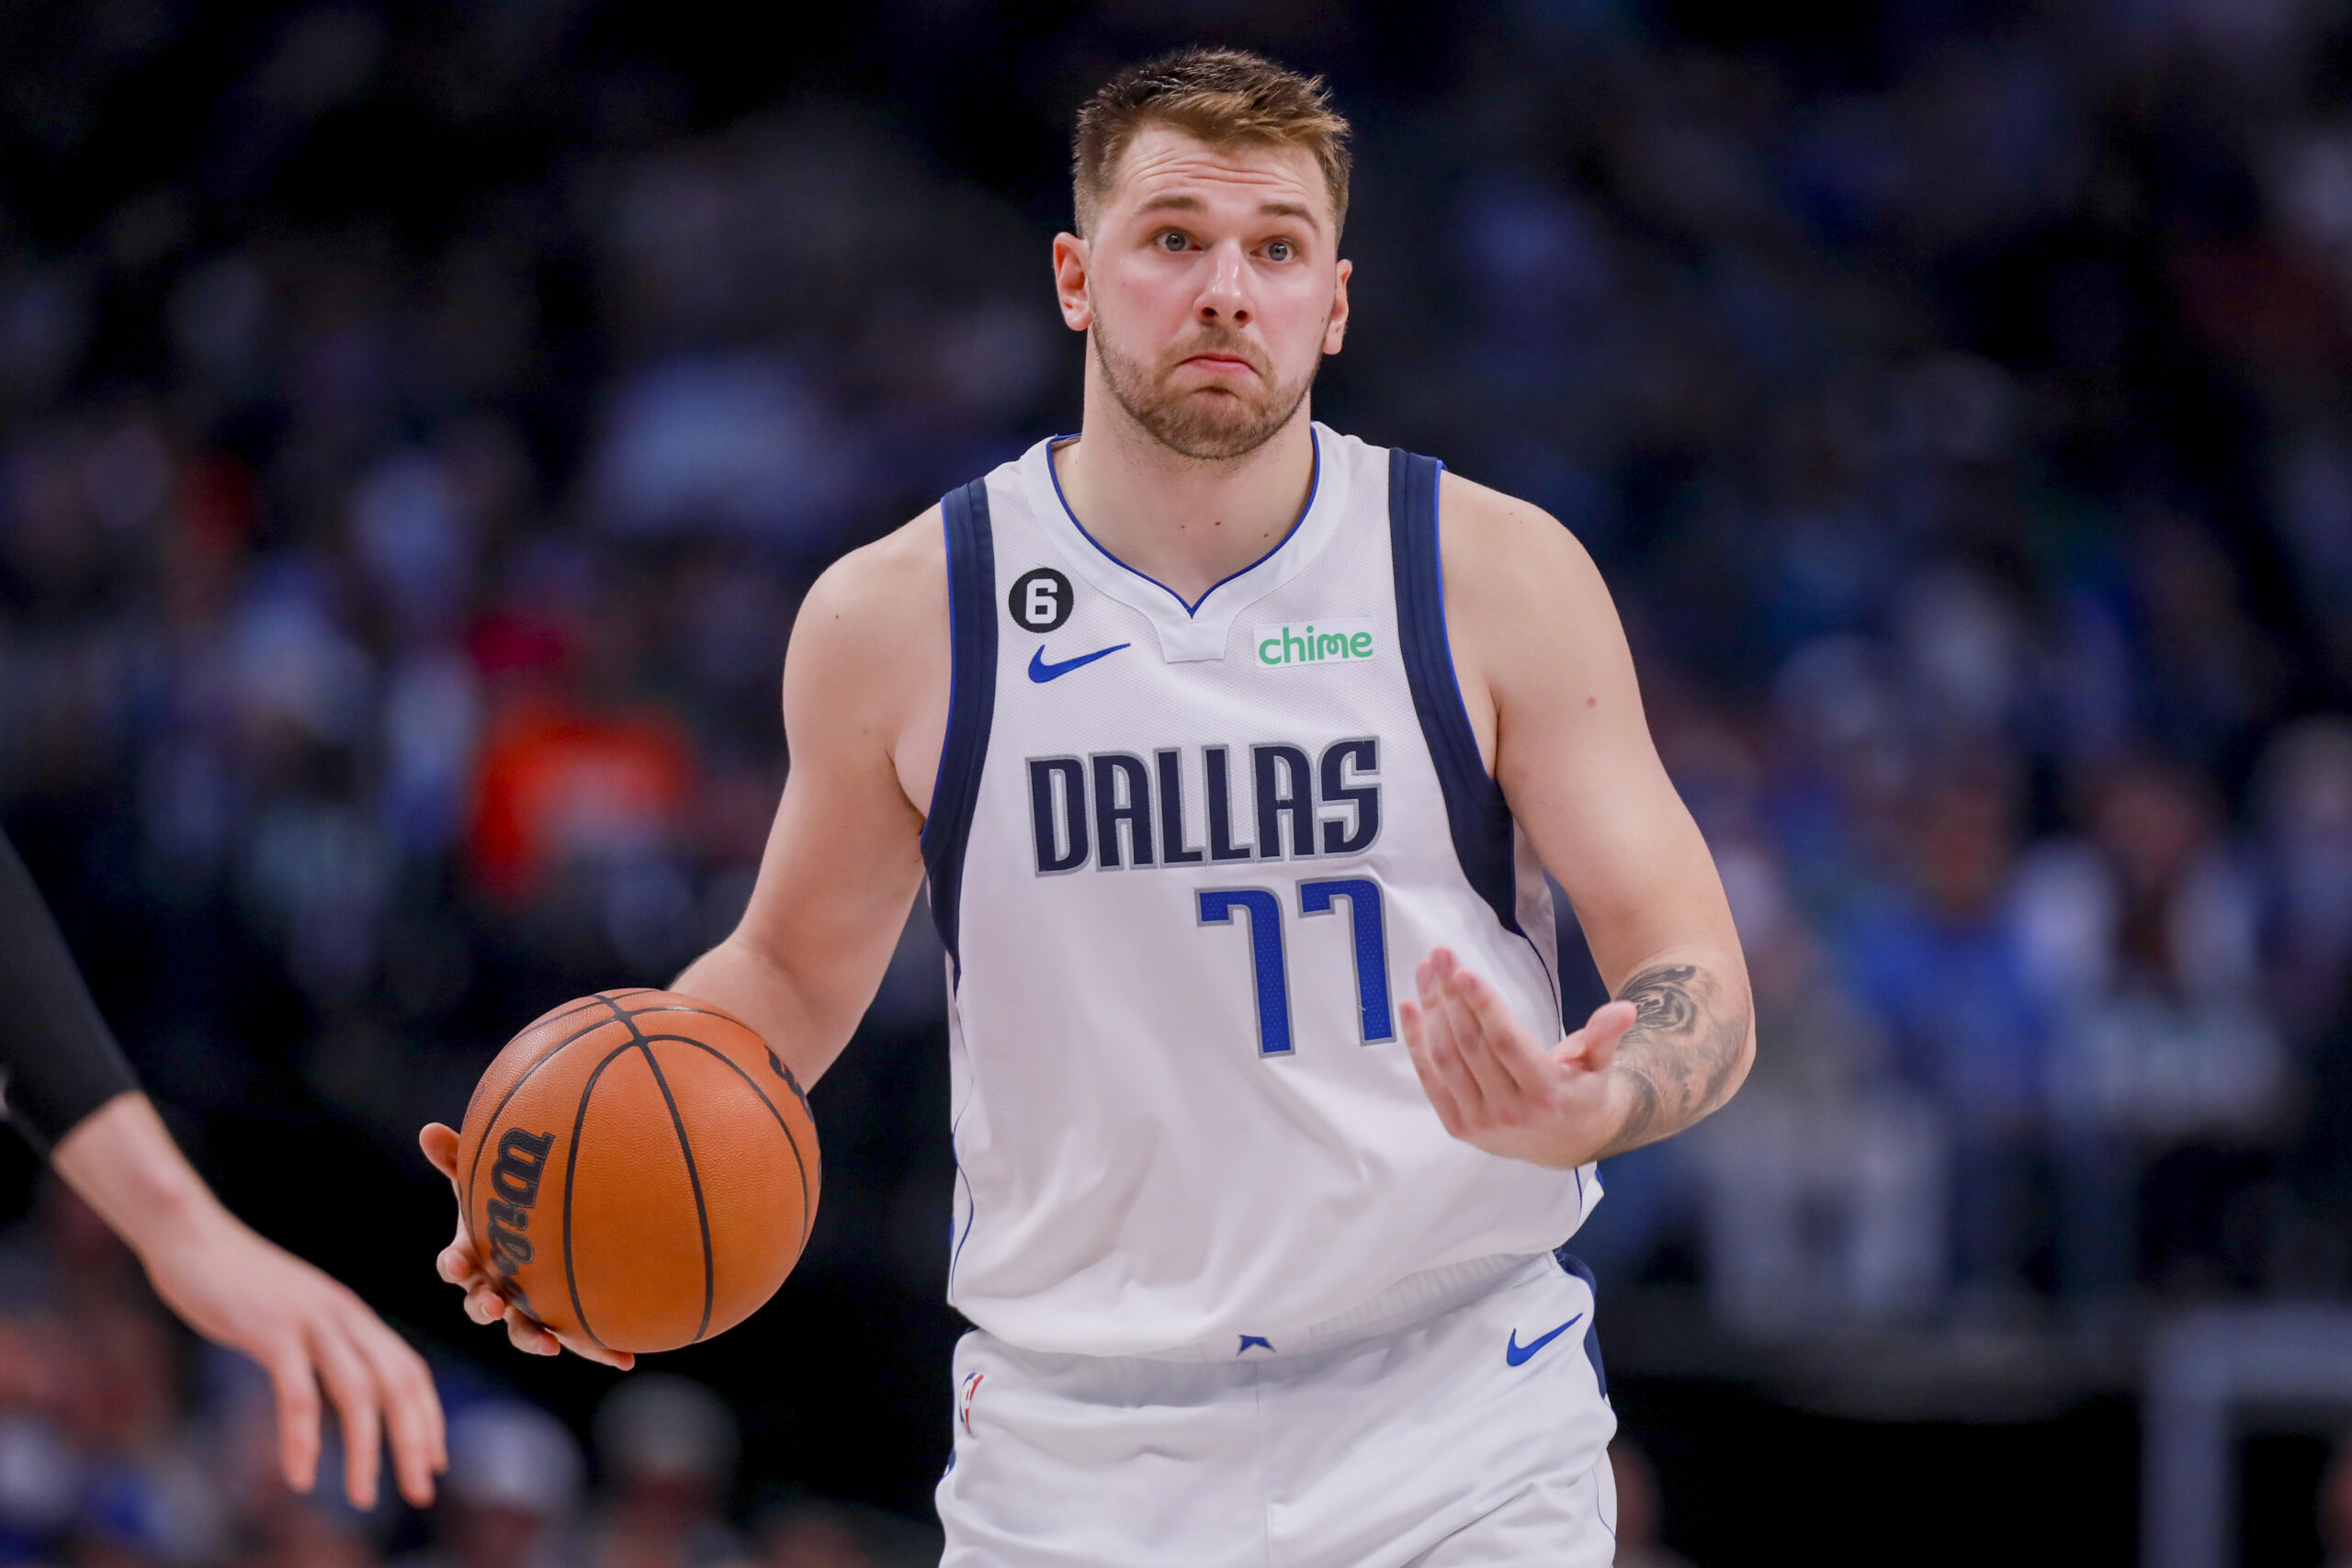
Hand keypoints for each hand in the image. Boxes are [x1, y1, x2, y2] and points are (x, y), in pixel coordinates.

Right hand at [137, 1212, 447, 1508]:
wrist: (193, 1237)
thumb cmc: (240, 1285)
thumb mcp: (296, 1314)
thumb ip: (321, 1343)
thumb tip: (339, 1385)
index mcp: (353, 1315)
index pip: (409, 1369)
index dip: (427, 1416)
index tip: (436, 1461)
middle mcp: (343, 1316)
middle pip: (397, 1384)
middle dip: (413, 1441)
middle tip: (420, 1492)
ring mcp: (310, 1321)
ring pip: (357, 1392)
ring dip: (365, 1450)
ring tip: (362, 1498)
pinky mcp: (271, 1330)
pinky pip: (297, 1392)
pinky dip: (302, 1437)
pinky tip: (300, 1476)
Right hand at [417, 1124, 633, 1371]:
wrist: (556, 1222)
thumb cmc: (510, 1201)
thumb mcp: (486, 1177)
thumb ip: (461, 1158)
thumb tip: (429, 1129)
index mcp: (476, 1256)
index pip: (455, 1264)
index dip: (453, 1264)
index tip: (455, 1261)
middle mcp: (496, 1288)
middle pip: (481, 1306)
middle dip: (484, 1306)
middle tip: (493, 1302)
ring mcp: (529, 1307)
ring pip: (524, 1330)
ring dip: (532, 1339)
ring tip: (549, 1345)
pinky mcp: (564, 1320)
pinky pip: (579, 1338)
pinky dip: (598, 1349)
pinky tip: (625, 1360)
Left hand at [1399, 947, 1636, 1167]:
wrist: (1566, 1145)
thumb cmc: (1582, 1090)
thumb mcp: (1600, 1063)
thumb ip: (1606, 1035)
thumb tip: (1626, 1009)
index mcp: (1544, 1092)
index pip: (1505, 1042)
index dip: (1482, 1006)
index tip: (1462, 972)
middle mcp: (1508, 1110)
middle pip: (1471, 1044)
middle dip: (1451, 995)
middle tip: (1441, 955)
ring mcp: (1479, 1121)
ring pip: (1447, 1057)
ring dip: (1432, 1010)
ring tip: (1427, 970)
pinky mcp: (1457, 1126)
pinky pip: (1431, 1078)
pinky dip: (1416, 1042)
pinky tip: (1410, 1006)